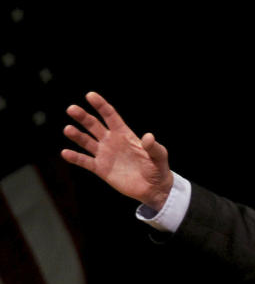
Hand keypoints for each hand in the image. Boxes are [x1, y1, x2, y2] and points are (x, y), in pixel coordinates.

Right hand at [61, 92, 173, 209]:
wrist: (153, 188)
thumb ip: (154, 147)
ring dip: (76, 135)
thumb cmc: (158, 168)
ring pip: (86, 141)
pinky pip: (85, 161)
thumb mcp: (159, 156)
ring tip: (68, 129)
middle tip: (72, 109)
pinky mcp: (100, 168)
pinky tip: (65, 153)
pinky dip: (75, 157)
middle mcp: (111, 141)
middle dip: (83, 117)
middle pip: (94, 125)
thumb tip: (149, 137)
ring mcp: (104, 154)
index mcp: (124, 134)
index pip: (110, 116)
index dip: (101, 105)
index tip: (90, 95)